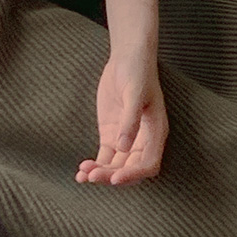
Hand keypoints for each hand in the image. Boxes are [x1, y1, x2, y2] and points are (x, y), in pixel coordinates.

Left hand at [76, 48, 168, 185]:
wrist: (127, 58)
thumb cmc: (138, 73)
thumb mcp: (135, 93)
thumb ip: (130, 120)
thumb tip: (124, 147)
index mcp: (156, 133)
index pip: (149, 164)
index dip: (134, 174)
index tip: (115, 178)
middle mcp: (143, 141)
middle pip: (130, 169)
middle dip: (112, 176)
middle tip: (91, 176)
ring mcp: (126, 140)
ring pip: (116, 167)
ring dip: (101, 174)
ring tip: (83, 175)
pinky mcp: (112, 136)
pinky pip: (105, 158)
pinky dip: (95, 167)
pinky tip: (81, 172)